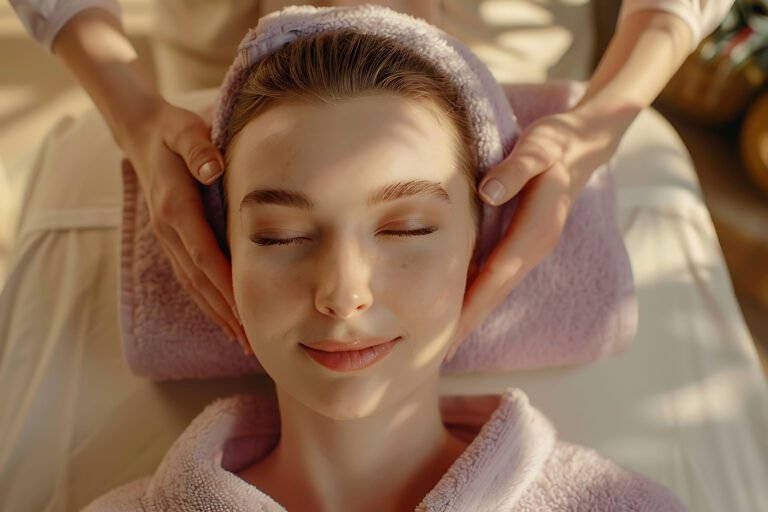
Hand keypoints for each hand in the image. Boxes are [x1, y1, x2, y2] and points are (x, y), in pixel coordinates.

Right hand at [122, 97, 251, 354]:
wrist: (142, 133)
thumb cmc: (172, 131)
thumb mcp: (185, 129)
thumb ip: (198, 147)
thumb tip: (214, 167)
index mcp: (175, 207)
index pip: (203, 254)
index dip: (225, 283)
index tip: (246, 309)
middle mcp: (168, 229)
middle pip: (199, 280)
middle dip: (226, 312)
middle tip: (253, 341)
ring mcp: (167, 237)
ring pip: (193, 284)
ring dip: (217, 313)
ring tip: (243, 340)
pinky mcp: (171, 239)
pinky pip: (189, 276)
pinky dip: (206, 300)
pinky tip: (224, 316)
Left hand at [445, 102, 635, 361]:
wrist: (584, 143)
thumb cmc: (556, 142)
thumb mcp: (539, 146)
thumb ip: (516, 169)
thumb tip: (488, 193)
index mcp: (537, 229)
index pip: (497, 276)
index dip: (472, 307)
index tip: (448, 336)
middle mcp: (535, 246)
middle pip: (496, 292)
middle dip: (468, 325)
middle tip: (436, 358)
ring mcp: (532, 247)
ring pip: (497, 288)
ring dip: (472, 315)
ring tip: (444, 343)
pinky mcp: (525, 243)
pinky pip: (499, 275)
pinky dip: (479, 295)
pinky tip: (461, 307)